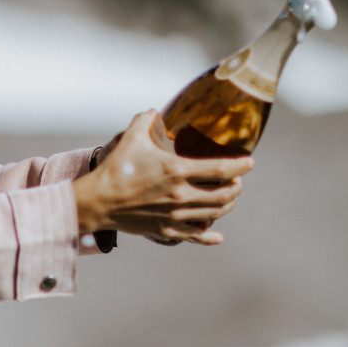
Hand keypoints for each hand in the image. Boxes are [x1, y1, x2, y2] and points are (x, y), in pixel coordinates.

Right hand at [73, 110, 252, 244]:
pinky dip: (210, 236)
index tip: (249, 162)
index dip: (240, 165)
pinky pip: (196, 235)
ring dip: (228, 205)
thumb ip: (145, 121)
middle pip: (225, 194)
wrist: (98, 200)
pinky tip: (217, 234)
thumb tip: (154, 111)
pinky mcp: (167, 230)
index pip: (221, 169)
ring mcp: (176, 215)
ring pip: (215, 213)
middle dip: (236, 187)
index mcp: (177, 170)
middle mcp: (182, 195)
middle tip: (236, 180)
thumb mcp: (131, 138)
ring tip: (228, 198)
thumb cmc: (115, 168)